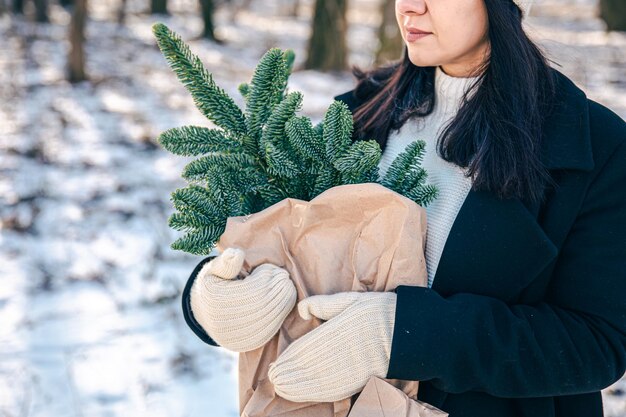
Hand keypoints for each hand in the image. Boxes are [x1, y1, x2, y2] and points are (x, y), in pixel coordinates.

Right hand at [189, 247, 296, 351]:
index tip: (269, 267)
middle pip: (265, 303)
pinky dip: (282, 309)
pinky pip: (275, 325)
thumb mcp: (214, 269)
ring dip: (283, 297)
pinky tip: (278, 298)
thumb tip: (236, 254)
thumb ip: (226, 262)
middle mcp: (226, 324)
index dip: (267, 276)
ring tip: (280, 284)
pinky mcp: (252, 342)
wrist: (209, 314)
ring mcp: (240, 337)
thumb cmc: (215, 285)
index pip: (253, 289)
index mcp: (215, 301)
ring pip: (273, 315)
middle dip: (278, 286)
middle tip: (281, 274)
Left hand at [268, 291, 396, 401]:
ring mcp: (353, 368)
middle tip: (274, 380)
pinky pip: (336, 390)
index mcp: (337, 331)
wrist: (409, 331)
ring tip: (283, 389)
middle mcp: (343, 352)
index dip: (289, 360)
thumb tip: (302, 310)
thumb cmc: (378, 311)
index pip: (306, 349)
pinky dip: (318, 394)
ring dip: (299, 388)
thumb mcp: (350, 300)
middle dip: (289, 376)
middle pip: (309, 369)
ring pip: (320, 382)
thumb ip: (323, 304)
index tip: (275, 366)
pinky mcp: (361, 379)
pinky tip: (306, 394)